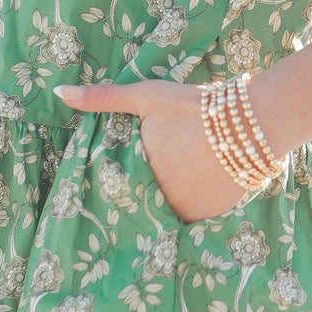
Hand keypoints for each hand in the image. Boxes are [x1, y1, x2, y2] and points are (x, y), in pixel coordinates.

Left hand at [54, 78, 244, 223]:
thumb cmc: (194, 106)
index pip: (120, 180)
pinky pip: (190, 218)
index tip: (135, 168)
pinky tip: (198, 188)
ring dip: (168, 200)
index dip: (125, 175)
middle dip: (147, 189)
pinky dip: (191, 206)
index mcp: (138, 169)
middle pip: (144, 197)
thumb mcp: (145, 96)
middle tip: (164, 170)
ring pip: (165, 210)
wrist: (253, 123)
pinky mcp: (207, 216)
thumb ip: (103, 98)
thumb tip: (59, 93)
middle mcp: (157, 196)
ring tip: (181, 180)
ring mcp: (183, 209)